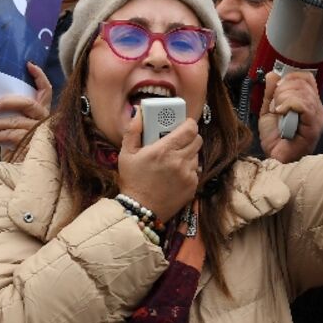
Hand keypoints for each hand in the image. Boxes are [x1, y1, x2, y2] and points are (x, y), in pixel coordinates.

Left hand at [0, 63, 50, 149]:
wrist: (22, 168)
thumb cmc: (16, 144)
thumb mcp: (14, 124)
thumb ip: (9, 113)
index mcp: (41, 110)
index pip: (46, 89)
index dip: (39, 76)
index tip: (28, 64)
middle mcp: (43, 119)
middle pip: (28, 103)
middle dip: (7, 102)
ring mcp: (39, 132)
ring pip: (16, 122)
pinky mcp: (32, 145)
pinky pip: (12, 136)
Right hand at [117, 108, 200, 222]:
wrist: (140, 210)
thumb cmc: (132, 181)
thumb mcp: (126, 153)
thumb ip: (133, 130)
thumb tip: (139, 112)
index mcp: (164, 150)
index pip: (190, 129)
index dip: (189, 123)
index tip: (182, 124)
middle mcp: (179, 161)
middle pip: (197, 140)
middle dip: (189, 137)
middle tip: (178, 140)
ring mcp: (188, 175)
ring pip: (196, 155)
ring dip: (188, 153)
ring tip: (174, 158)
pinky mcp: (192, 187)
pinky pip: (195, 171)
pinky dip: (188, 169)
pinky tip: (175, 174)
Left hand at [257, 71, 322, 163]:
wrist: (276, 160)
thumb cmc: (275, 140)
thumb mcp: (269, 110)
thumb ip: (271, 92)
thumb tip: (273, 74)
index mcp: (309, 103)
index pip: (306, 78)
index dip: (289, 77)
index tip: (276, 87)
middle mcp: (317, 109)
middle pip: (303, 82)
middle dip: (283, 88)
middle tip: (275, 102)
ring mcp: (317, 118)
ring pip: (302, 92)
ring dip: (284, 97)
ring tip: (277, 109)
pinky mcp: (314, 126)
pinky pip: (303, 105)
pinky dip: (288, 104)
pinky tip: (280, 112)